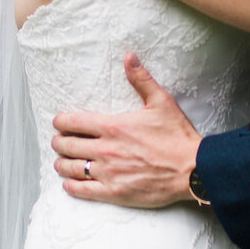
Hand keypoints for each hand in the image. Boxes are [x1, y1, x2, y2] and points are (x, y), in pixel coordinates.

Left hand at [50, 54, 200, 208]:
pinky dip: (71, 186)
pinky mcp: (114, 192)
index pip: (75, 122)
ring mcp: (108, 172)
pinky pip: (83, 190)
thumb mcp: (161, 102)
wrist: (191, 170)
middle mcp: (106, 150)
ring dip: (61, 164)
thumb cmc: (177, 136)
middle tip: (58, 141)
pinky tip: (69, 183)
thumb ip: (141, 79)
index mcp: (114, 126)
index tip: (58, 121)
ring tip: (60, 161)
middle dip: (59, 142)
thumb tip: (129, 56)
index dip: (61, 121)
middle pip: (68, 145)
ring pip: (72, 168)